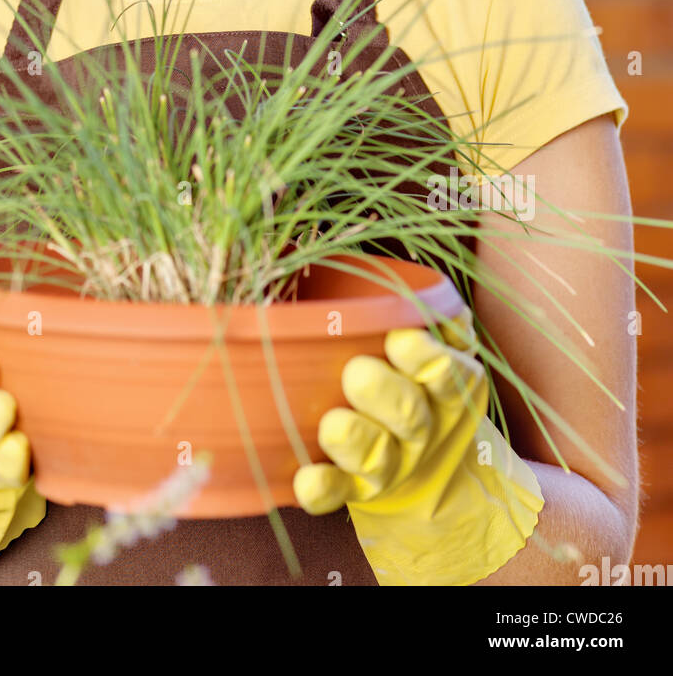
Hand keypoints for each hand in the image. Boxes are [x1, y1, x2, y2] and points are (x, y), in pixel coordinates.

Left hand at [293, 307, 543, 585]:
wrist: (427, 462)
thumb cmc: (409, 372)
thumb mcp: (427, 338)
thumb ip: (409, 308)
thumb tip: (345, 263)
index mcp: (446, 386)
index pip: (450, 373)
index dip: (429, 358)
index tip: (400, 338)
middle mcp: (424, 427)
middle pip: (411, 416)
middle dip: (386, 394)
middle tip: (357, 373)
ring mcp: (394, 463)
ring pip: (378, 458)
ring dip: (355, 440)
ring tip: (332, 424)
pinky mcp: (359, 489)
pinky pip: (341, 494)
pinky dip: (324, 490)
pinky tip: (306, 481)